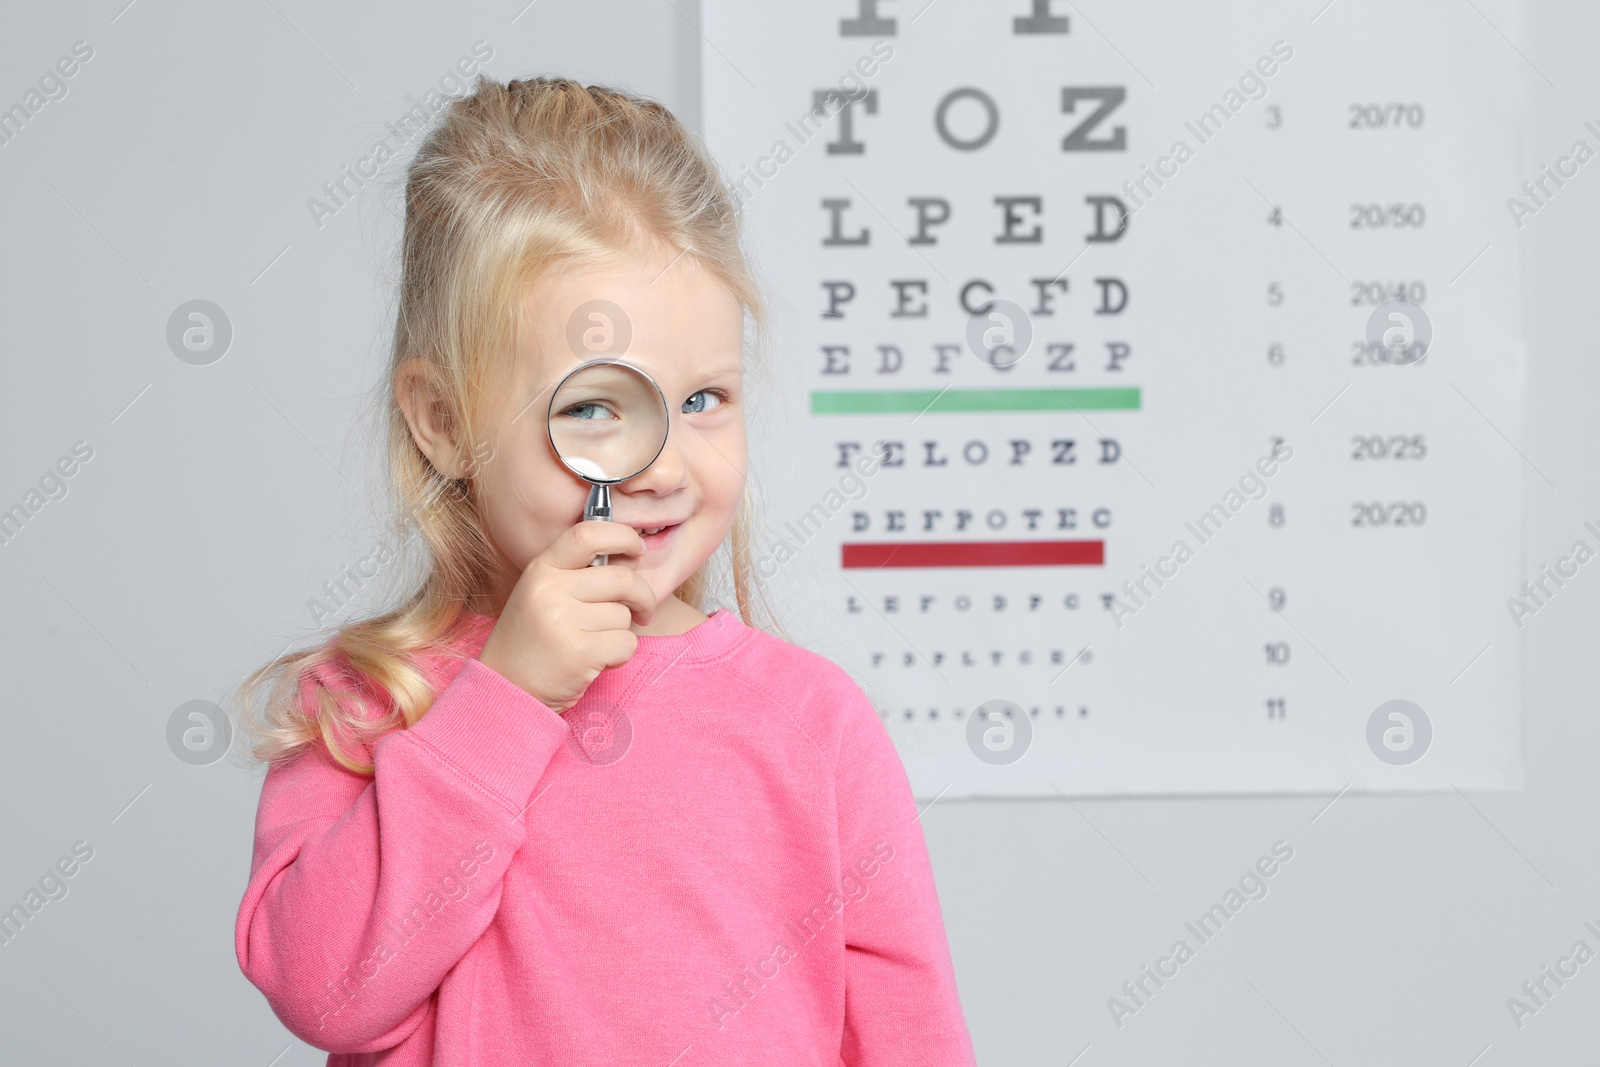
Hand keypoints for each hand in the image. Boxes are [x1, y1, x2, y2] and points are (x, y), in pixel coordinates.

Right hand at [477, 520, 655, 711]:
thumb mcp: (543, 593)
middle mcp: (550, 590)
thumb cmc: (534, 639)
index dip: (621, 536)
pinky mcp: (580, 653)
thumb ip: (578, 573)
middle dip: (642, 596)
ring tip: (593, 642)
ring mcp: (563, 621)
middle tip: (642, 611)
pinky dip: (620, 655)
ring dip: (620, 632)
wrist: (507, 688)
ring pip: (624, 615)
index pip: (588, 533)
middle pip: (622, 578)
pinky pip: (626, 643)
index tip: (636, 549)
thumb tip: (630, 556)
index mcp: (541, 569)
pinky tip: (596, 660)